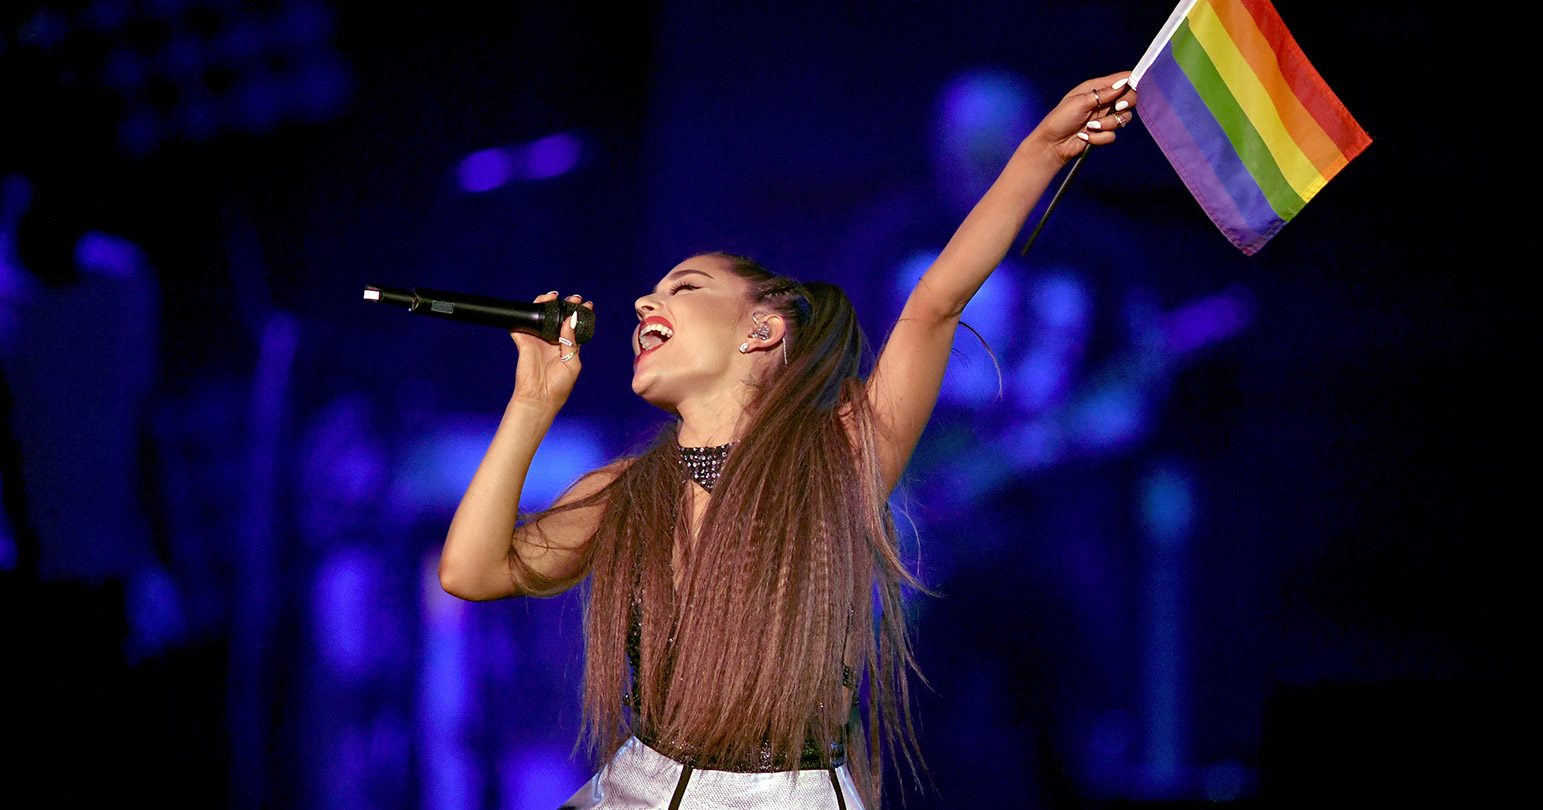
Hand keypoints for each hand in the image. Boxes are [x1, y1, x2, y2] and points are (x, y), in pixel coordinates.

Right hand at [510, 291, 593, 408]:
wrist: (539, 398)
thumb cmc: (559, 386)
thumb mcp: (572, 362)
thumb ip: (571, 340)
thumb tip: (571, 319)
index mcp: (567, 347)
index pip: (574, 326)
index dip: (581, 314)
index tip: (588, 305)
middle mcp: (552, 341)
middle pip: (558, 317)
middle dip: (566, 305)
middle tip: (574, 298)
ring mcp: (538, 340)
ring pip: (541, 317)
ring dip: (547, 304)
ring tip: (554, 297)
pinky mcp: (524, 342)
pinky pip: (523, 324)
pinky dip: (528, 312)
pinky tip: (538, 304)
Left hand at [1029, 72, 1137, 162]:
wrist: (1052, 144)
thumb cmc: (1060, 119)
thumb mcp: (1080, 102)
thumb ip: (1103, 94)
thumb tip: (1123, 84)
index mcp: (1097, 88)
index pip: (1122, 80)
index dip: (1133, 80)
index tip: (1137, 86)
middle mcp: (1104, 101)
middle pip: (1130, 98)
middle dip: (1125, 103)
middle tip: (1117, 107)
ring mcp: (1104, 117)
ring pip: (1123, 118)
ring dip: (1108, 124)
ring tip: (1091, 127)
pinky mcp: (1102, 133)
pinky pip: (1112, 135)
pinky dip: (1100, 138)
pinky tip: (1086, 137)